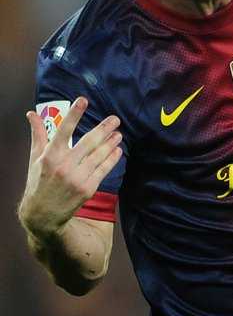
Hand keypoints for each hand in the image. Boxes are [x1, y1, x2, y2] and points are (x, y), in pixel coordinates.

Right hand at [18, 98, 122, 238]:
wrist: (42, 214)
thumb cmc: (38, 182)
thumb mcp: (35, 158)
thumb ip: (38, 134)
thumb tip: (31, 114)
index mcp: (50, 155)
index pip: (63, 130)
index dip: (74, 114)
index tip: (83, 100)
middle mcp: (64, 165)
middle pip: (88, 141)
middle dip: (104, 128)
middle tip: (115, 119)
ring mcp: (77, 177)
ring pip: (99, 155)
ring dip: (111, 142)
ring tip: (118, 134)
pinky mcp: (88, 188)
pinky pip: (104, 169)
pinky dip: (112, 158)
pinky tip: (117, 150)